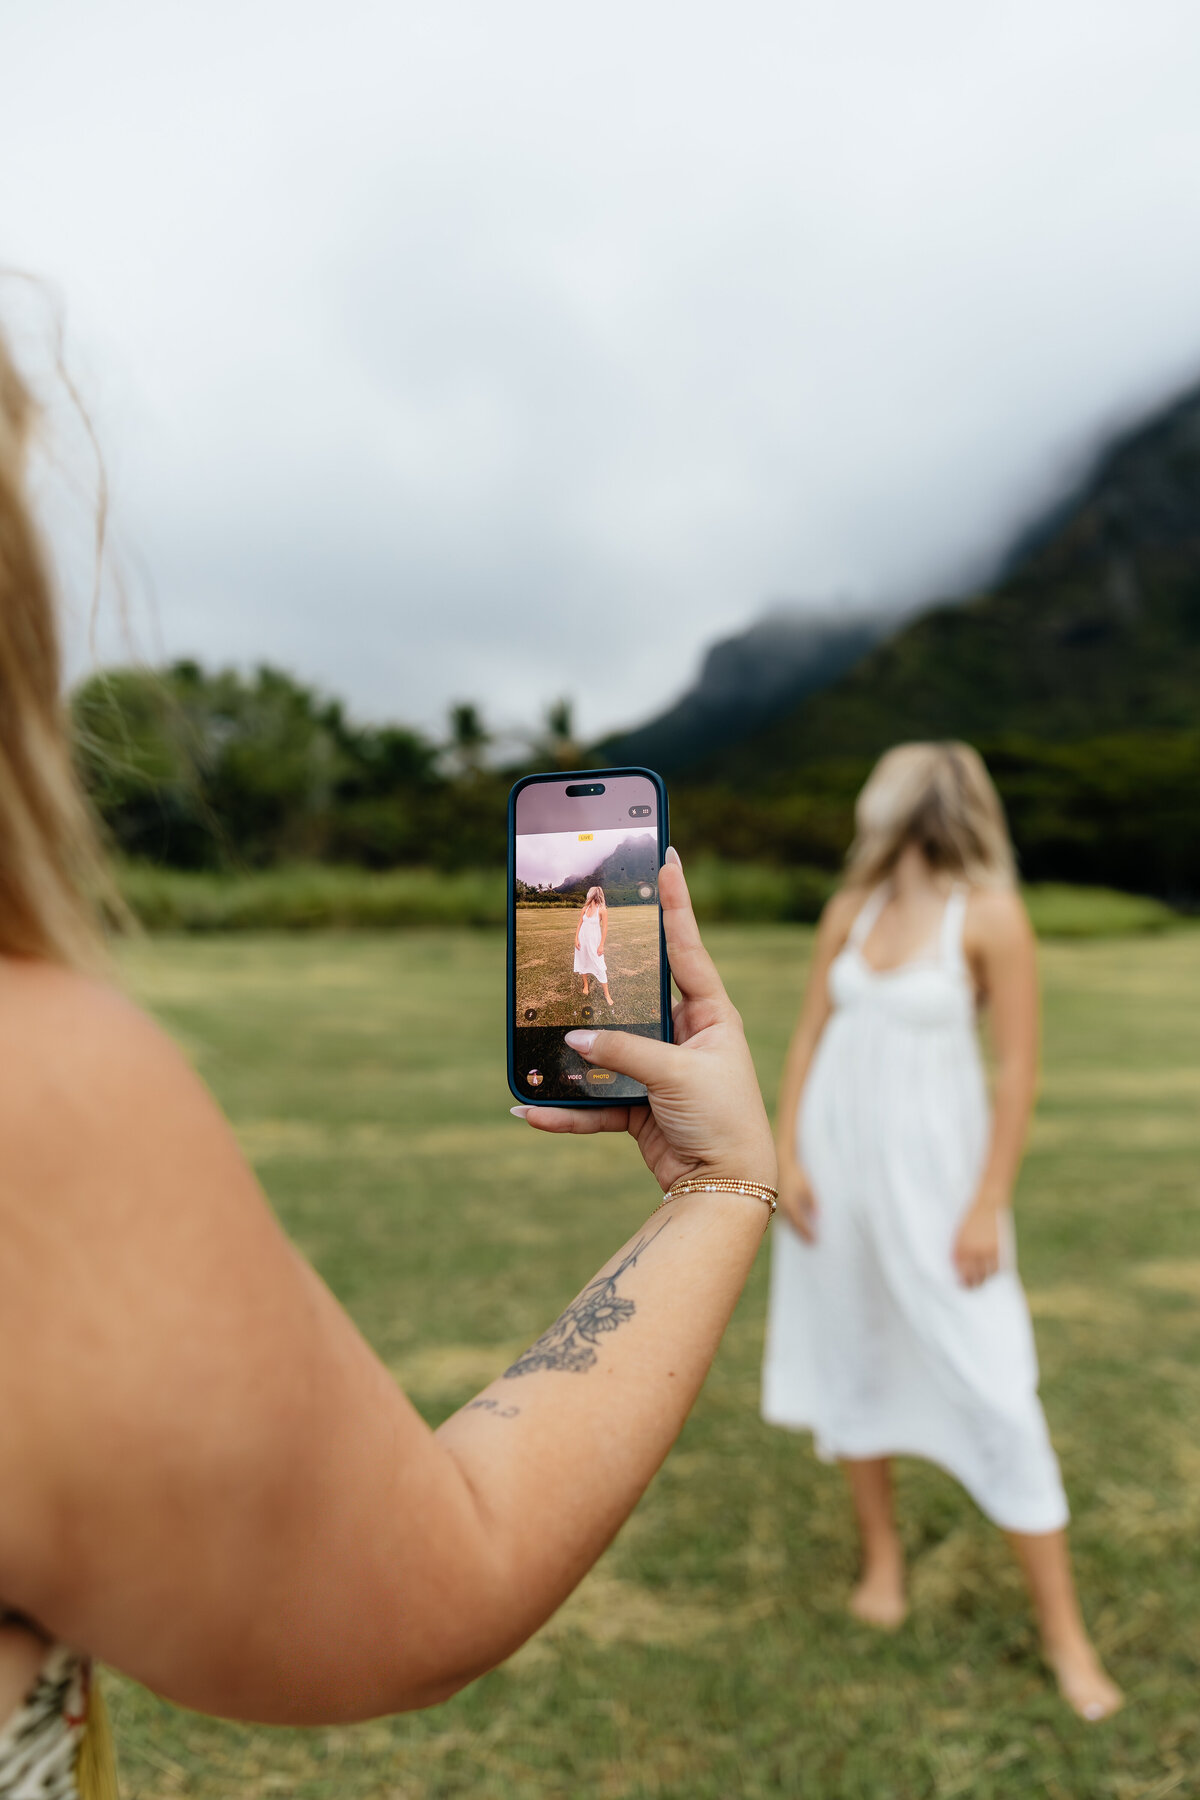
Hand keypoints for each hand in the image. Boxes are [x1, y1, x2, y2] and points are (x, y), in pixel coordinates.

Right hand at [511, 849, 775, 1192]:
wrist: (724, 1188)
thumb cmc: (723, 1120)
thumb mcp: (677, 1076)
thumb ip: (626, 1053)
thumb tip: (574, 1039)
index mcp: (711, 1014)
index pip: (686, 946)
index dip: (674, 901)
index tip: (666, 855)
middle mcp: (684, 1035)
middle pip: (634, 994)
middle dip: (602, 975)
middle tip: (576, 931)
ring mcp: (658, 1069)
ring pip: (605, 1048)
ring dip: (571, 1053)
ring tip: (533, 1035)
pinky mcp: (638, 1105)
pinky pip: (593, 1099)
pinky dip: (564, 1108)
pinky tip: (530, 1110)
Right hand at [778, 1162, 817, 1241]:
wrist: (781, 1164)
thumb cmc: (796, 1175)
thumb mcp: (807, 1187)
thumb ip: (813, 1203)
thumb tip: (818, 1217)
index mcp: (791, 1205)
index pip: (800, 1225)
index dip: (808, 1234)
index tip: (815, 1243)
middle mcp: (783, 1209)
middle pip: (793, 1227)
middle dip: (802, 1235)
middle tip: (811, 1245)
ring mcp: (778, 1206)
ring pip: (788, 1223)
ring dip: (796, 1230)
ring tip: (806, 1238)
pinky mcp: (776, 1203)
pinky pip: (785, 1217)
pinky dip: (792, 1222)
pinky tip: (798, 1225)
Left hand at [953, 1199, 1003, 1287]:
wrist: (986, 1202)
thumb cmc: (970, 1217)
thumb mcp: (959, 1233)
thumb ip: (959, 1249)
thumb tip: (960, 1266)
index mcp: (959, 1247)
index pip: (960, 1272)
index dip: (962, 1281)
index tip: (962, 1284)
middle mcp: (971, 1251)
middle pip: (973, 1277)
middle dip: (973, 1284)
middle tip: (973, 1286)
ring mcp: (985, 1250)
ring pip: (986, 1274)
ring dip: (985, 1279)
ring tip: (983, 1280)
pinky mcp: (998, 1247)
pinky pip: (998, 1267)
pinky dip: (996, 1271)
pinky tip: (993, 1272)